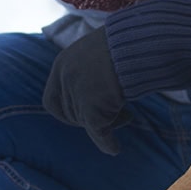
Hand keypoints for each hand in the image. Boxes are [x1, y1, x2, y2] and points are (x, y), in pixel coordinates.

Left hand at [42, 26, 131, 154]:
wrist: (138, 41)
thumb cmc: (126, 41)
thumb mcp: (98, 50)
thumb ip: (89, 68)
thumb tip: (99, 85)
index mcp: (62, 64)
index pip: (52, 99)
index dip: (66, 110)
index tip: (85, 111)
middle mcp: (65, 80)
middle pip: (71, 114)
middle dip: (92, 117)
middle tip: (117, 113)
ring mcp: (77, 95)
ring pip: (87, 122)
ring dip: (107, 122)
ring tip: (128, 115)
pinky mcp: (93, 110)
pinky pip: (98, 133)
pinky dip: (107, 143)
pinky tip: (114, 148)